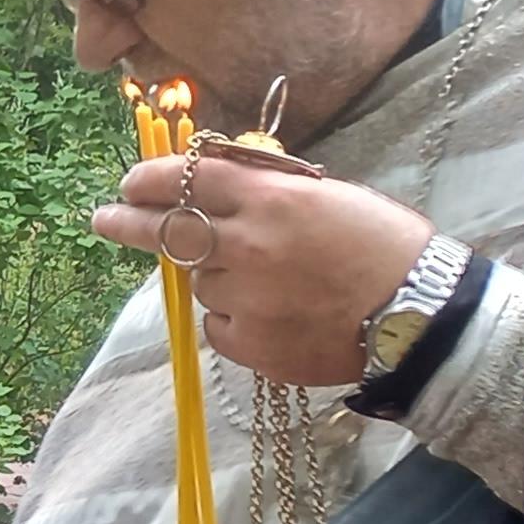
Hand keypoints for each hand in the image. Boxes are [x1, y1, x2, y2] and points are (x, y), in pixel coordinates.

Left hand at [90, 148, 434, 388]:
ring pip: (201, 283)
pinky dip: (233, 319)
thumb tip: (213, 181)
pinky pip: (219, 326)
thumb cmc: (384, 246)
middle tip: (103, 219)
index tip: (130, 183)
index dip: (149, 179)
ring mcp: (244, 299)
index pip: (186, 179)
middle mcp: (248, 246)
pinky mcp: (249, 345)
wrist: (420, 316)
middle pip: (165, 230)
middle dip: (126, 222)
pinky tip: (272, 315)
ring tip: (268, 282)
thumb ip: (267, 189)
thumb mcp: (328, 196)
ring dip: (216, 278)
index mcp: (271, 200)